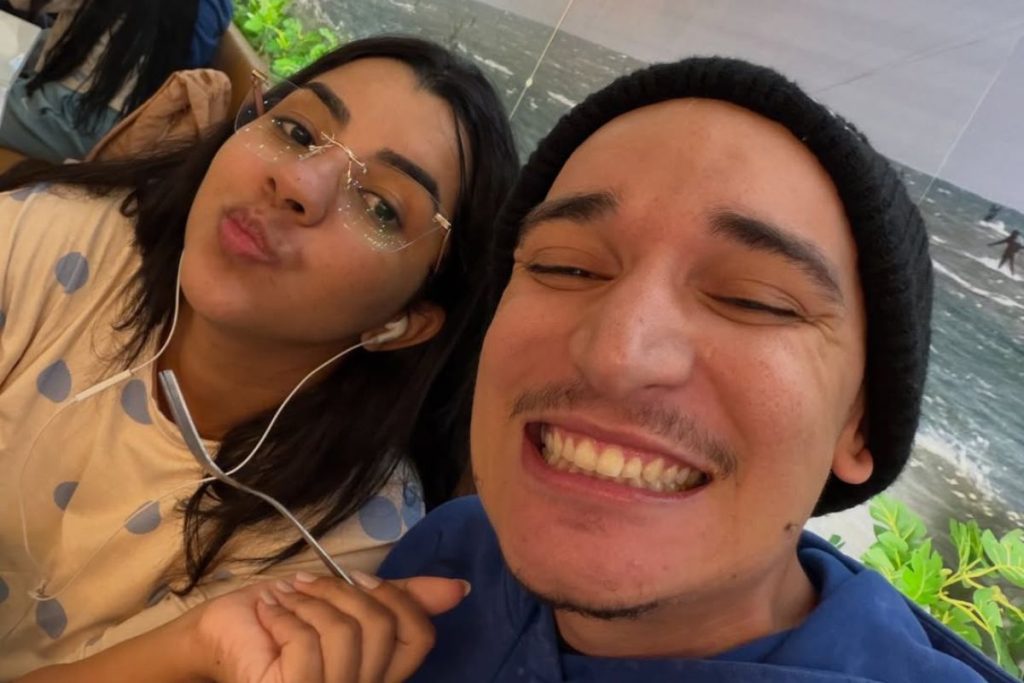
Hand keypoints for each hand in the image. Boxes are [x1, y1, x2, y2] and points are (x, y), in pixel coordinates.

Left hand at [191, 572, 468, 682]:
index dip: (397, 599)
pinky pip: (308, 646)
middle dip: (340, 591)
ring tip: (282, 600)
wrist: (221, 631)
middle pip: (382, 627)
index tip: (361, 578)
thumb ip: (403, 597)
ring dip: (308, 602)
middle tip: (305, 584)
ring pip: (345, 634)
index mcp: (379, 670)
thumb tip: (460, 587)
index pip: (420, 639)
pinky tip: (269, 613)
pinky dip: (285, 616)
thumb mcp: (349, 598)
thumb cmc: (282, 616)